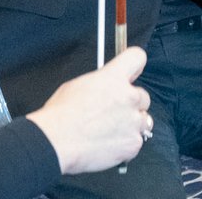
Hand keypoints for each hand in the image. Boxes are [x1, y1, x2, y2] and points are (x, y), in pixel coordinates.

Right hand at [27, 47, 150, 174]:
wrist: (56, 142)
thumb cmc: (61, 115)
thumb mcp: (79, 84)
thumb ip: (102, 82)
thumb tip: (108, 86)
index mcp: (114, 78)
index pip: (137, 58)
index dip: (135, 66)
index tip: (132, 73)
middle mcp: (128, 96)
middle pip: (143, 96)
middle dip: (131, 103)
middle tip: (114, 112)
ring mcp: (133, 121)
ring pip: (144, 120)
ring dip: (132, 124)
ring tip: (111, 130)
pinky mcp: (133, 143)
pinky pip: (137, 141)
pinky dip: (126, 144)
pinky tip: (109, 144)